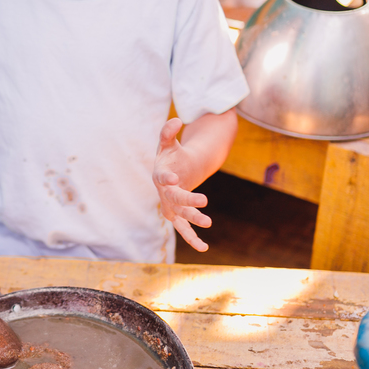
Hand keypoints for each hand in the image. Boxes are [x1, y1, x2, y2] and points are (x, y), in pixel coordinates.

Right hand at [153, 118, 210, 251]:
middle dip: (188, 201)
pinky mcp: (178, 216)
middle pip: (175, 199)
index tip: (174, 179)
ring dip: (192, 221)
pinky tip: (204, 248)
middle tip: (204, 201)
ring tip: (208, 222)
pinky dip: (193, 239)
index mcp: (160, 175)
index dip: (167, 179)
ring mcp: (170, 206)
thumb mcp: (168, 143)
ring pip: (180, 216)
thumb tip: (176, 120)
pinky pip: (184, 229)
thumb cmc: (170, 156)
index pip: (161, 178)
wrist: (172, 172)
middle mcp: (164, 193)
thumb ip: (168, 132)